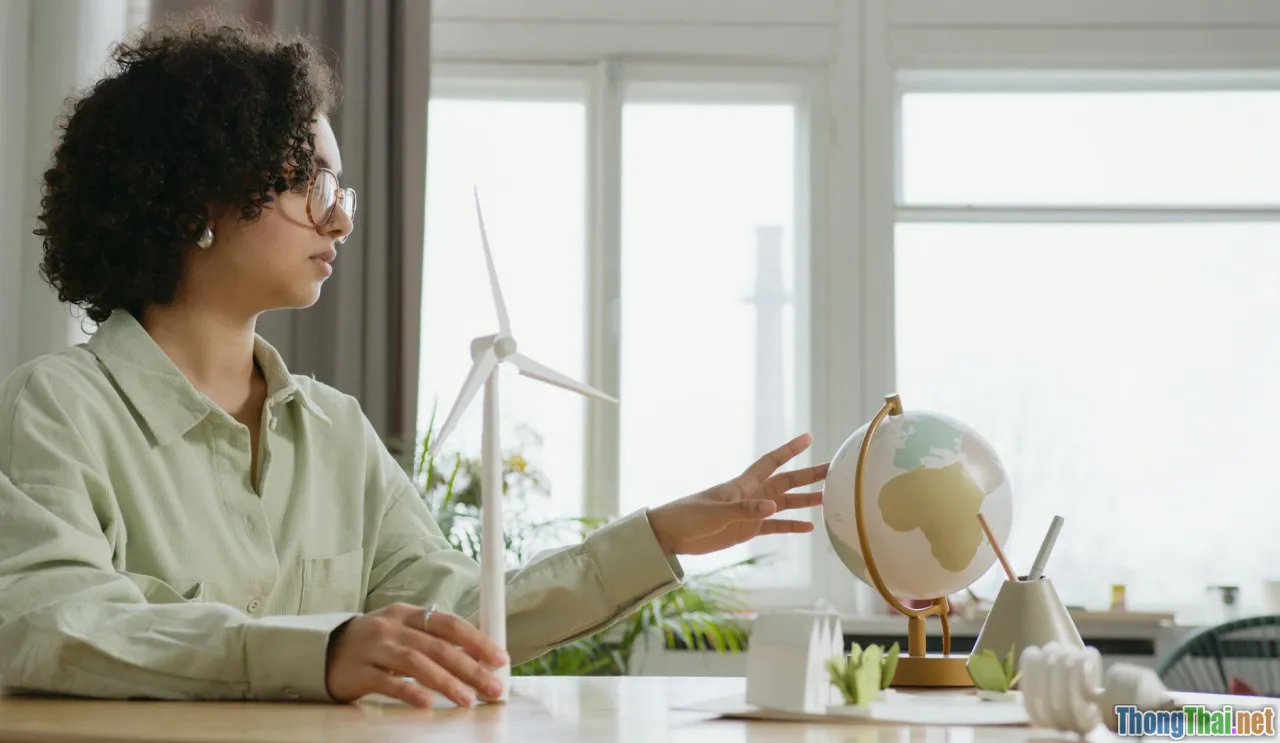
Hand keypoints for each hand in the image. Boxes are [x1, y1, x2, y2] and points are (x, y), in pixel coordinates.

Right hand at [325, 603, 507, 707]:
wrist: (323, 651)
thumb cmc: (374, 644)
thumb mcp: (403, 633)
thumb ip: (434, 641)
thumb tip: (477, 659)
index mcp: (407, 614)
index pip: (449, 623)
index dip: (477, 640)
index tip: (500, 659)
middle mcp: (391, 627)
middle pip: (437, 646)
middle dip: (470, 667)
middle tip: (493, 687)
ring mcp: (373, 648)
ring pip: (416, 663)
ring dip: (446, 682)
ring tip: (468, 699)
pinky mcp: (358, 672)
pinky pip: (387, 683)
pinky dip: (410, 692)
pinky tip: (427, 703)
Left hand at [647, 433, 827, 555]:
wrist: (672, 534)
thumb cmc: (690, 516)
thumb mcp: (716, 513)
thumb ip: (745, 510)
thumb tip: (773, 507)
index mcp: (743, 484)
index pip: (771, 461)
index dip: (790, 449)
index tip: (809, 438)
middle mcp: (752, 495)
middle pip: (785, 482)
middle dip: (808, 476)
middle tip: (832, 471)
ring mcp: (751, 512)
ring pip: (785, 504)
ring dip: (804, 501)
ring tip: (827, 498)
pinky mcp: (748, 529)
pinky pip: (775, 526)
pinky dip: (792, 526)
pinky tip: (809, 528)